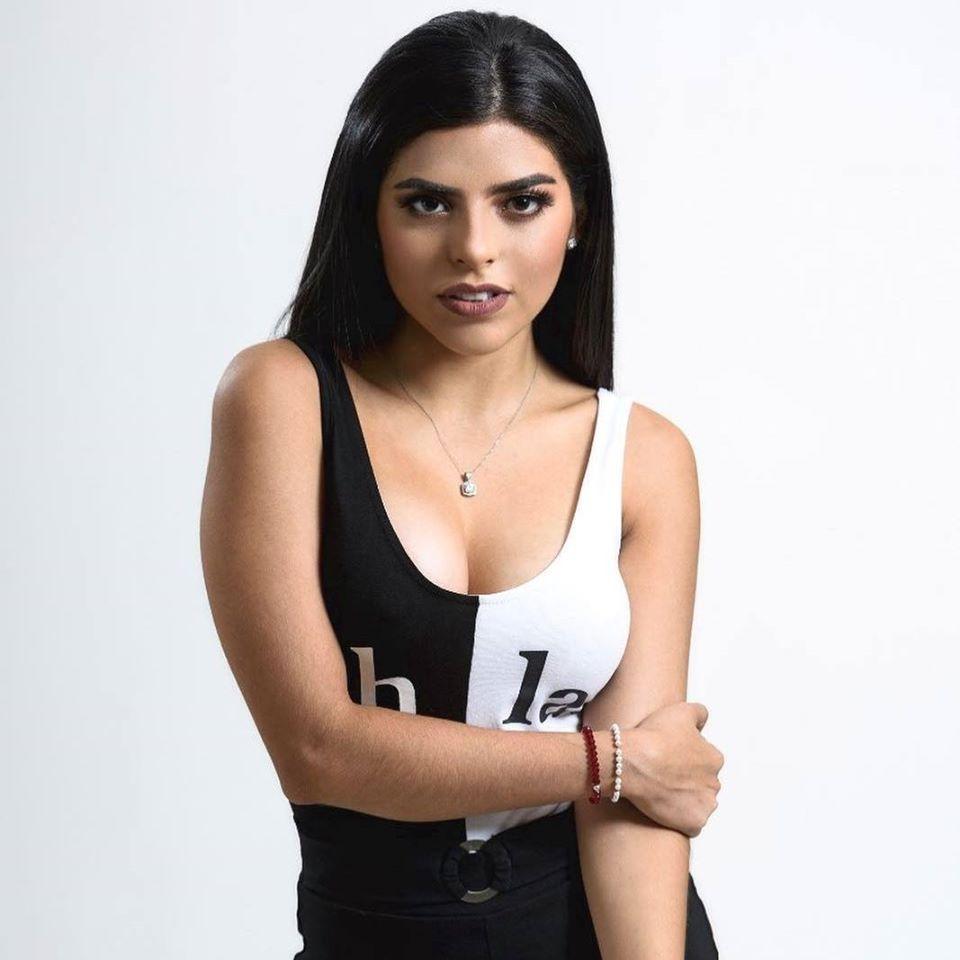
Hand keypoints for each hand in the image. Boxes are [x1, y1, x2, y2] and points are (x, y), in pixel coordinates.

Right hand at [616, 702, 723, 836]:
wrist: (632, 762)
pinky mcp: (693, 824)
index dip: (685, 758)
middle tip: (663, 775)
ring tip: (662, 792)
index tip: (668, 757)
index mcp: (714, 758)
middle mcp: (715, 783)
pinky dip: (681, 820)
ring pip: (699, 804)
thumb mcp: (680, 710)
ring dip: (686, 801)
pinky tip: (664, 808)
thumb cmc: (654, 736)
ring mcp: (705, 806)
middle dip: (688, 781)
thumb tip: (704, 721)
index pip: (705, 761)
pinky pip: (691, 825)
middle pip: (703, 784)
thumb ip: (699, 713)